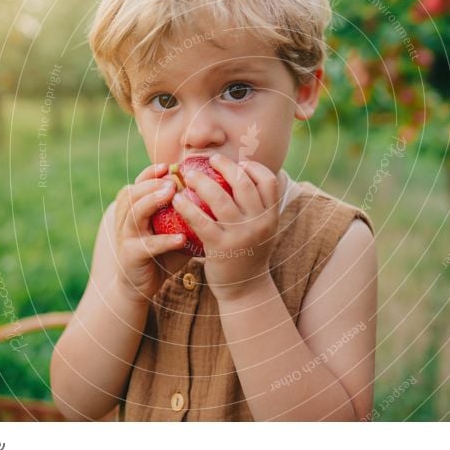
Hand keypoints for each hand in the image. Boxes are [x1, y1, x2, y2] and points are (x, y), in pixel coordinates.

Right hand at [113, 163, 187, 303]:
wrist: (141, 285)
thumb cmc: (162, 253)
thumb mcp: (172, 229)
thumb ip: (186, 214)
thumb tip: (217, 195)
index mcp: (134, 208)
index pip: (138, 183)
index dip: (150, 173)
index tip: (169, 166)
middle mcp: (126, 219)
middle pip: (132, 193)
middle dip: (152, 184)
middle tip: (173, 181)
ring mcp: (126, 237)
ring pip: (134, 214)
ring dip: (152, 203)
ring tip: (172, 196)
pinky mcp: (131, 256)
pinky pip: (147, 246)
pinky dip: (164, 241)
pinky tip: (181, 238)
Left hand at [170, 154, 280, 300]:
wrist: (245, 289)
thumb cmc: (249, 253)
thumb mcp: (262, 229)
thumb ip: (258, 207)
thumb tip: (246, 175)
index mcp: (272, 216)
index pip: (269, 181)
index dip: (254, 167)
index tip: (240, 163)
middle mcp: (260, 223)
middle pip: (243, 183)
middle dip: (225, 166)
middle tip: (210, 160)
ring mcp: (241, 235)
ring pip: (220, 197)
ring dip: (202, 181)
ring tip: (189, 175)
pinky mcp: (221, 247)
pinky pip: (201, 220)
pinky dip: (187, 206)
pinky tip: (177, 199)